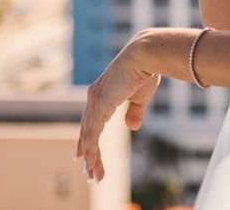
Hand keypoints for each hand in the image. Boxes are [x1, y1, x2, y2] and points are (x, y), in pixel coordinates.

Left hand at [75, 38, 160, 182]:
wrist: (147, 54)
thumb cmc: (146, 70)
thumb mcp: (140, 96)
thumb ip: (134, 111)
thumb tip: (131, 127)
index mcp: (102, 93)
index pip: (91, 122)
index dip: (86, 140)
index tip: (82, 156)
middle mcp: (94, 96)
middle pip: (87, 131)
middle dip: (88, 154)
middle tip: (88, 174)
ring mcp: (95, 99)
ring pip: (89, 135)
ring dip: (91, 157)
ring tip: (92, 176)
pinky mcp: (100, 103)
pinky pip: (93, 131)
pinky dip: (92, 148)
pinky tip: (92, 162)